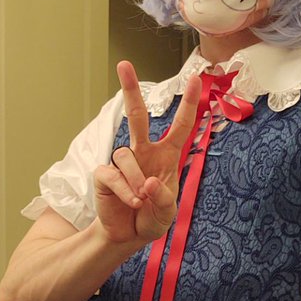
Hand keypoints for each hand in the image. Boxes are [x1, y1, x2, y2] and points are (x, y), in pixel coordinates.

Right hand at [93, 60, 201, 244]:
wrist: (127, 236)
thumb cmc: (151, 218)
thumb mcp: (167, 212)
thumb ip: (164, 198)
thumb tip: (149, 182)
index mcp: (166, 156)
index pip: (180, 126)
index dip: (189, 104)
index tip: (195, 79)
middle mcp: (144, 153)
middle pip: (138, 116)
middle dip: (130, 89)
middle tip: (124, 64)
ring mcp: (123, 162)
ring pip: (126, 154)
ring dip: (136, 180)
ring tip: (141, 199)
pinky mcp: (105, 174)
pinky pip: (113, 174)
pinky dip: (125, 190)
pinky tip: (131, 201)